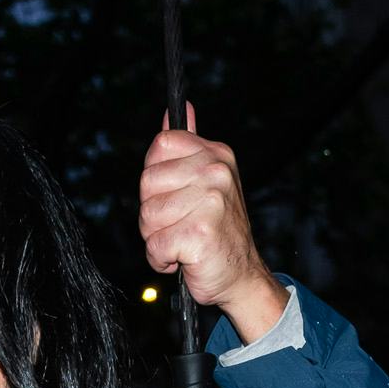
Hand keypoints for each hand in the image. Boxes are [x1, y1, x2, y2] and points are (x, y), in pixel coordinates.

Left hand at [138, 116, 284, 332]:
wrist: (242, 276)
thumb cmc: (218, 232)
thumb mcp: (206, 182)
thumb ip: (186, 147)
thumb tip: (175, 111)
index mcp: (215, 154)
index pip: (160, 145)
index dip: (154, 176)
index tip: (171, 195)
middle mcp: (215, 172)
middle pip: (147, 182)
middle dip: (153, 212)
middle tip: (178, 224)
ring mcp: (209, 202)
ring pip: (147, 216)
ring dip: (156, 239)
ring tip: (182, 241)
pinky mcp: (199, 234)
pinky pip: (154, 246)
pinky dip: (161, 260)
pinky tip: (183, 258)